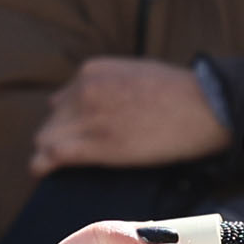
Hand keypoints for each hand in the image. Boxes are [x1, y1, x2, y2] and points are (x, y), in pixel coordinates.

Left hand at [27, 57, 230, 177]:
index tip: (74, 135)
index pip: (61, 101)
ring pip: (46, 138)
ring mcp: (88, 117)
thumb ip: (104, 84)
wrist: (202, 107)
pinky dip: (42, 165)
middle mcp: (84, 90)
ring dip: (49, 153)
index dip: (66, 121)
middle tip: (69, 155)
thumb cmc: (177, 92)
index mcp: (92, 71)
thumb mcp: (133, 72)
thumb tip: (81, 98)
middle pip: (52, 121)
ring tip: (52, 166)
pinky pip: (54, 155)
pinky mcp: (97, 145)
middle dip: (57, 137)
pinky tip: (40, 172)